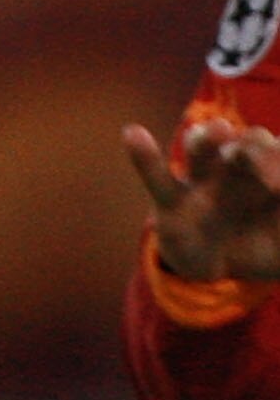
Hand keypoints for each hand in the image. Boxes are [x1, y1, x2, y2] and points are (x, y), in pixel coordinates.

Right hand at [129, 114, 279, 282]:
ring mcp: (202, 183)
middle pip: (249, 149)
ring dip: (208, 140)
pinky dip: (145, 157)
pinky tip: (133, 134)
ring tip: (214, 132)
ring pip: (203, 154)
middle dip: (257, 150)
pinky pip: (158, 178)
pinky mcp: (172, 203)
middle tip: (262, 159)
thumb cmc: (264, 246)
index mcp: (272, 175)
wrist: (217, 267)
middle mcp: (237, 169)